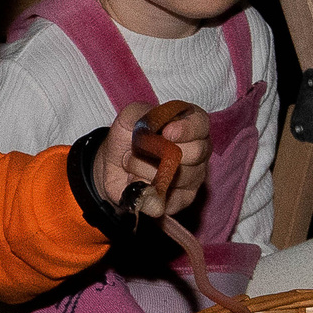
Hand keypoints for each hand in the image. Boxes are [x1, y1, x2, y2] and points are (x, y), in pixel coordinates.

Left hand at [97, 102, 209, 217]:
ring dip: (146, 168)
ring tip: (131, 163)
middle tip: (139, 148)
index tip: (168, 132)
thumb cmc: (126, 138)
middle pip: (197, 151)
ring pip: (180, 175)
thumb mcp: (129, 117)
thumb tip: (157, 127)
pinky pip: (168, 195)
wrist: (111, 167)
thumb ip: (143, 113)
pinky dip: (146, 188)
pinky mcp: (182, 199)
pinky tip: (135, 180)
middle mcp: (198, 151)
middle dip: (162, 151)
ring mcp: (194, 176)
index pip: (201, 123)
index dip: (187, 128)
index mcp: (190, 125)